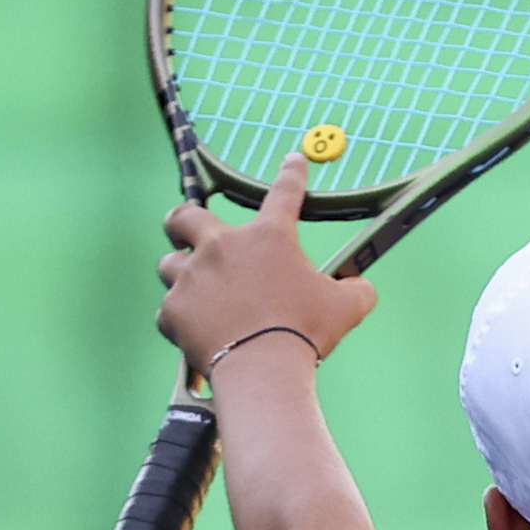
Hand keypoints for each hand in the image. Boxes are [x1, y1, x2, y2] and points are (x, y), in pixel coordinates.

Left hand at [157, 149, 378, 379]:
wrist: (262, 368)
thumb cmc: (305, 331)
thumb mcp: (346, 307)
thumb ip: (355, 289)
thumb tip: (361, 287)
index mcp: (268, 238)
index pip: (285, 194)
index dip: (293, 174)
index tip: (294, 161)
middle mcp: (222, 247)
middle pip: (184, 217)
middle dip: (182, 222)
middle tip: (185, 230)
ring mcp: (191, 276)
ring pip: (168, 264)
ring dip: (180, 274)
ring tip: (195, 292)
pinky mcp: (173, 310)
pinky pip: (169, 311)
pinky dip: (181, 320)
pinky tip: (196, 332)